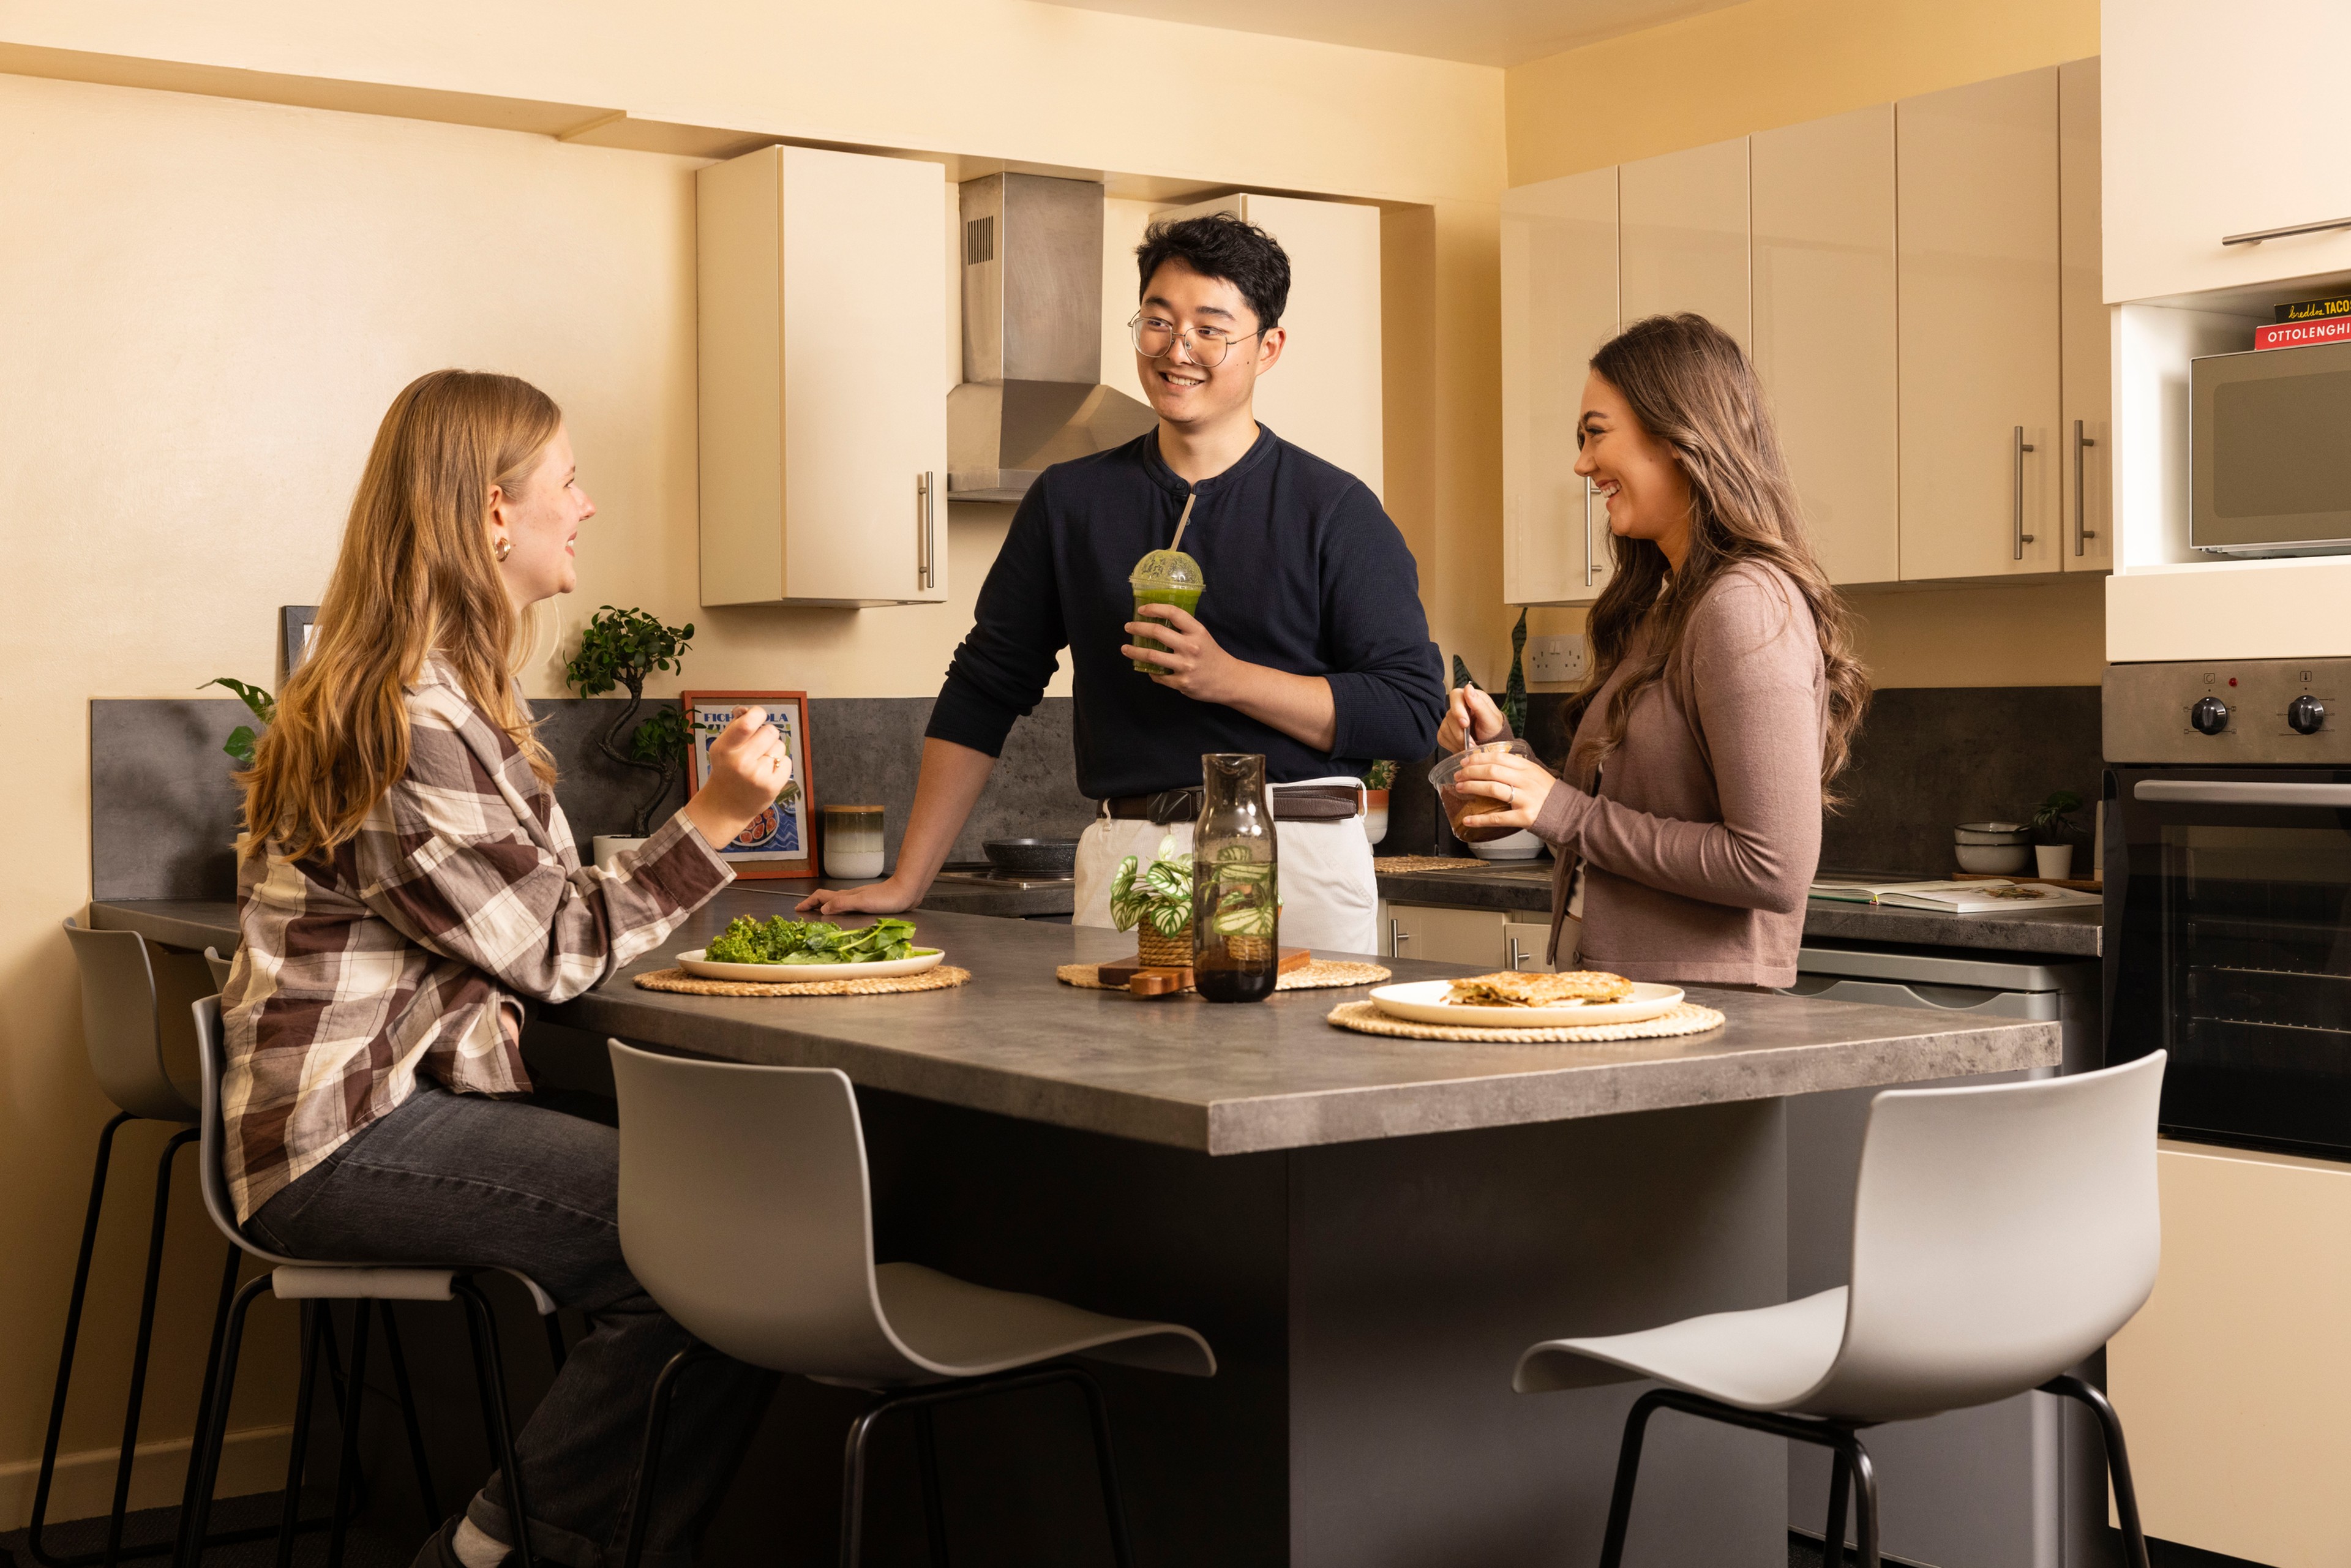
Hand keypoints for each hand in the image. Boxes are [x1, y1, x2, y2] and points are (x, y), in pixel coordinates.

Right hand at [683, 707, 791, 849]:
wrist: (726, 806)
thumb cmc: (727, 771)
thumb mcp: (722, 748)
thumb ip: (736, 727)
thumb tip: (751, 710)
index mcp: (724, 749)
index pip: (747, 723)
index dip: (757, 714)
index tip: (758, 716)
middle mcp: (741, 762)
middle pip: (770, 731)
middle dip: (767, 735)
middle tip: (757, 747)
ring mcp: (758, 775)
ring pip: (780, 746)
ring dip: (773, 751)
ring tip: (759, 764)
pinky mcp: (773, 786)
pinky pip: (787, 761)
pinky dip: (780, 765)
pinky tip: (767, 773)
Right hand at [797, 879, 917, 915]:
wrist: (907, 891)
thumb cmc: (887, 898)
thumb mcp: (862, 902)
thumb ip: (842, 904)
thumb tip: (824, 909)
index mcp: (847, 896)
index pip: (822, 897)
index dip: (809, 903)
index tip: (798, 908)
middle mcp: (851, 896)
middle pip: (827, 897)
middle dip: (813, 903)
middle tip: (804, 909)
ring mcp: (859, 898)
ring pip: (836, 900)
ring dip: (824, 905)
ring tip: (818, 912)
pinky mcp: (868, 902)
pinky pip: (846, 904)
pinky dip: (838, 908)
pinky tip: (843, 913)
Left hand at [1122, 605, 1244, 702]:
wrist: (1229, 680)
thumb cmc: (1212, 656)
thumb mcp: (1203, 636)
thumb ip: (1184, 629)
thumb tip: (1158, 621)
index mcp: (1197, 631)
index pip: (1173, 613)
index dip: (1155, 608)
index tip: (1142, 610)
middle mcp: (1191, 647)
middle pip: (1157, 632)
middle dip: (1138, 628)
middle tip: (1128, 627)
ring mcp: (1186, 665)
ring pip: (1152, 656)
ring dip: (1134, 651)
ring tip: (1126, 648)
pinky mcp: (1182, 682)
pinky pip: (1159, 676)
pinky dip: (1151, 672)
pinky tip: (1148, 669)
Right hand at [1438, 685, 1509, 752]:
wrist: (1491, 746)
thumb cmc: (1494, 730)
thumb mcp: (1491, 719)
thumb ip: (1479, 704)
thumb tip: (1468, 688)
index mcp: (1471, 698)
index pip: (1456, 696)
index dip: (1458, 710)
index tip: (1465, 724)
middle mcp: (1459, 706)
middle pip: (1449, 715)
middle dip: (1460, 732)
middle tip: (1471, 743)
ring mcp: (1450, 719)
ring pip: (1445, 728)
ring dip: (1458, 741)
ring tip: (1470, 746)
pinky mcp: (1446, 731)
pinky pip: (1442, 737)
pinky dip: (1452, 745)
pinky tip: (1462, 746)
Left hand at [1445, 749, 1558, 832]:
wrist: (1571, 815)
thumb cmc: (1551, 796)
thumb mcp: (1537, 775)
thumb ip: (1518, 769)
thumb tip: (1493, 764)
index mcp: (1528, 768)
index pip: (1499, 758)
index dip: (1478, 758)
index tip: (1465, 761)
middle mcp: (1526, 780)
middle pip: (1492, 771)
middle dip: (1471, 771)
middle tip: (1458, 775)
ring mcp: (1526, 799)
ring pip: (1492, 788)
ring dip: (1471, 787)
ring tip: (1459, 788)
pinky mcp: (1525, 817)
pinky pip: (1498, 818)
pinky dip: (1480, 819)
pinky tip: (1468, 819)